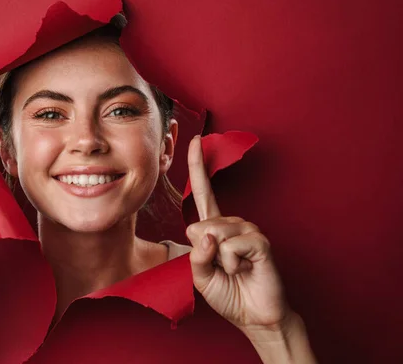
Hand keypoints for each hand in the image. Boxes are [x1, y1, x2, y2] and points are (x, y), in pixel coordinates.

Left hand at [186, 135, 288, 331]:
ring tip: (235, 269)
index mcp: (215, 228)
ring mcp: (247, 229)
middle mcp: (231, 223)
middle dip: (203, 252)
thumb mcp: (200, 276)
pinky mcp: (260, 241)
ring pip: (214, 235)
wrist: (254, 316)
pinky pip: (230, 246)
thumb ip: (196, 255)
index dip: (197, 166)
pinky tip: (244, 269)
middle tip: (222, 268)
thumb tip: (207, 235)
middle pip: (199, 225)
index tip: (196, 140)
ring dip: (219, 261)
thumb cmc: (228, 293)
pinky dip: (231, 263)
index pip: (203, 193)